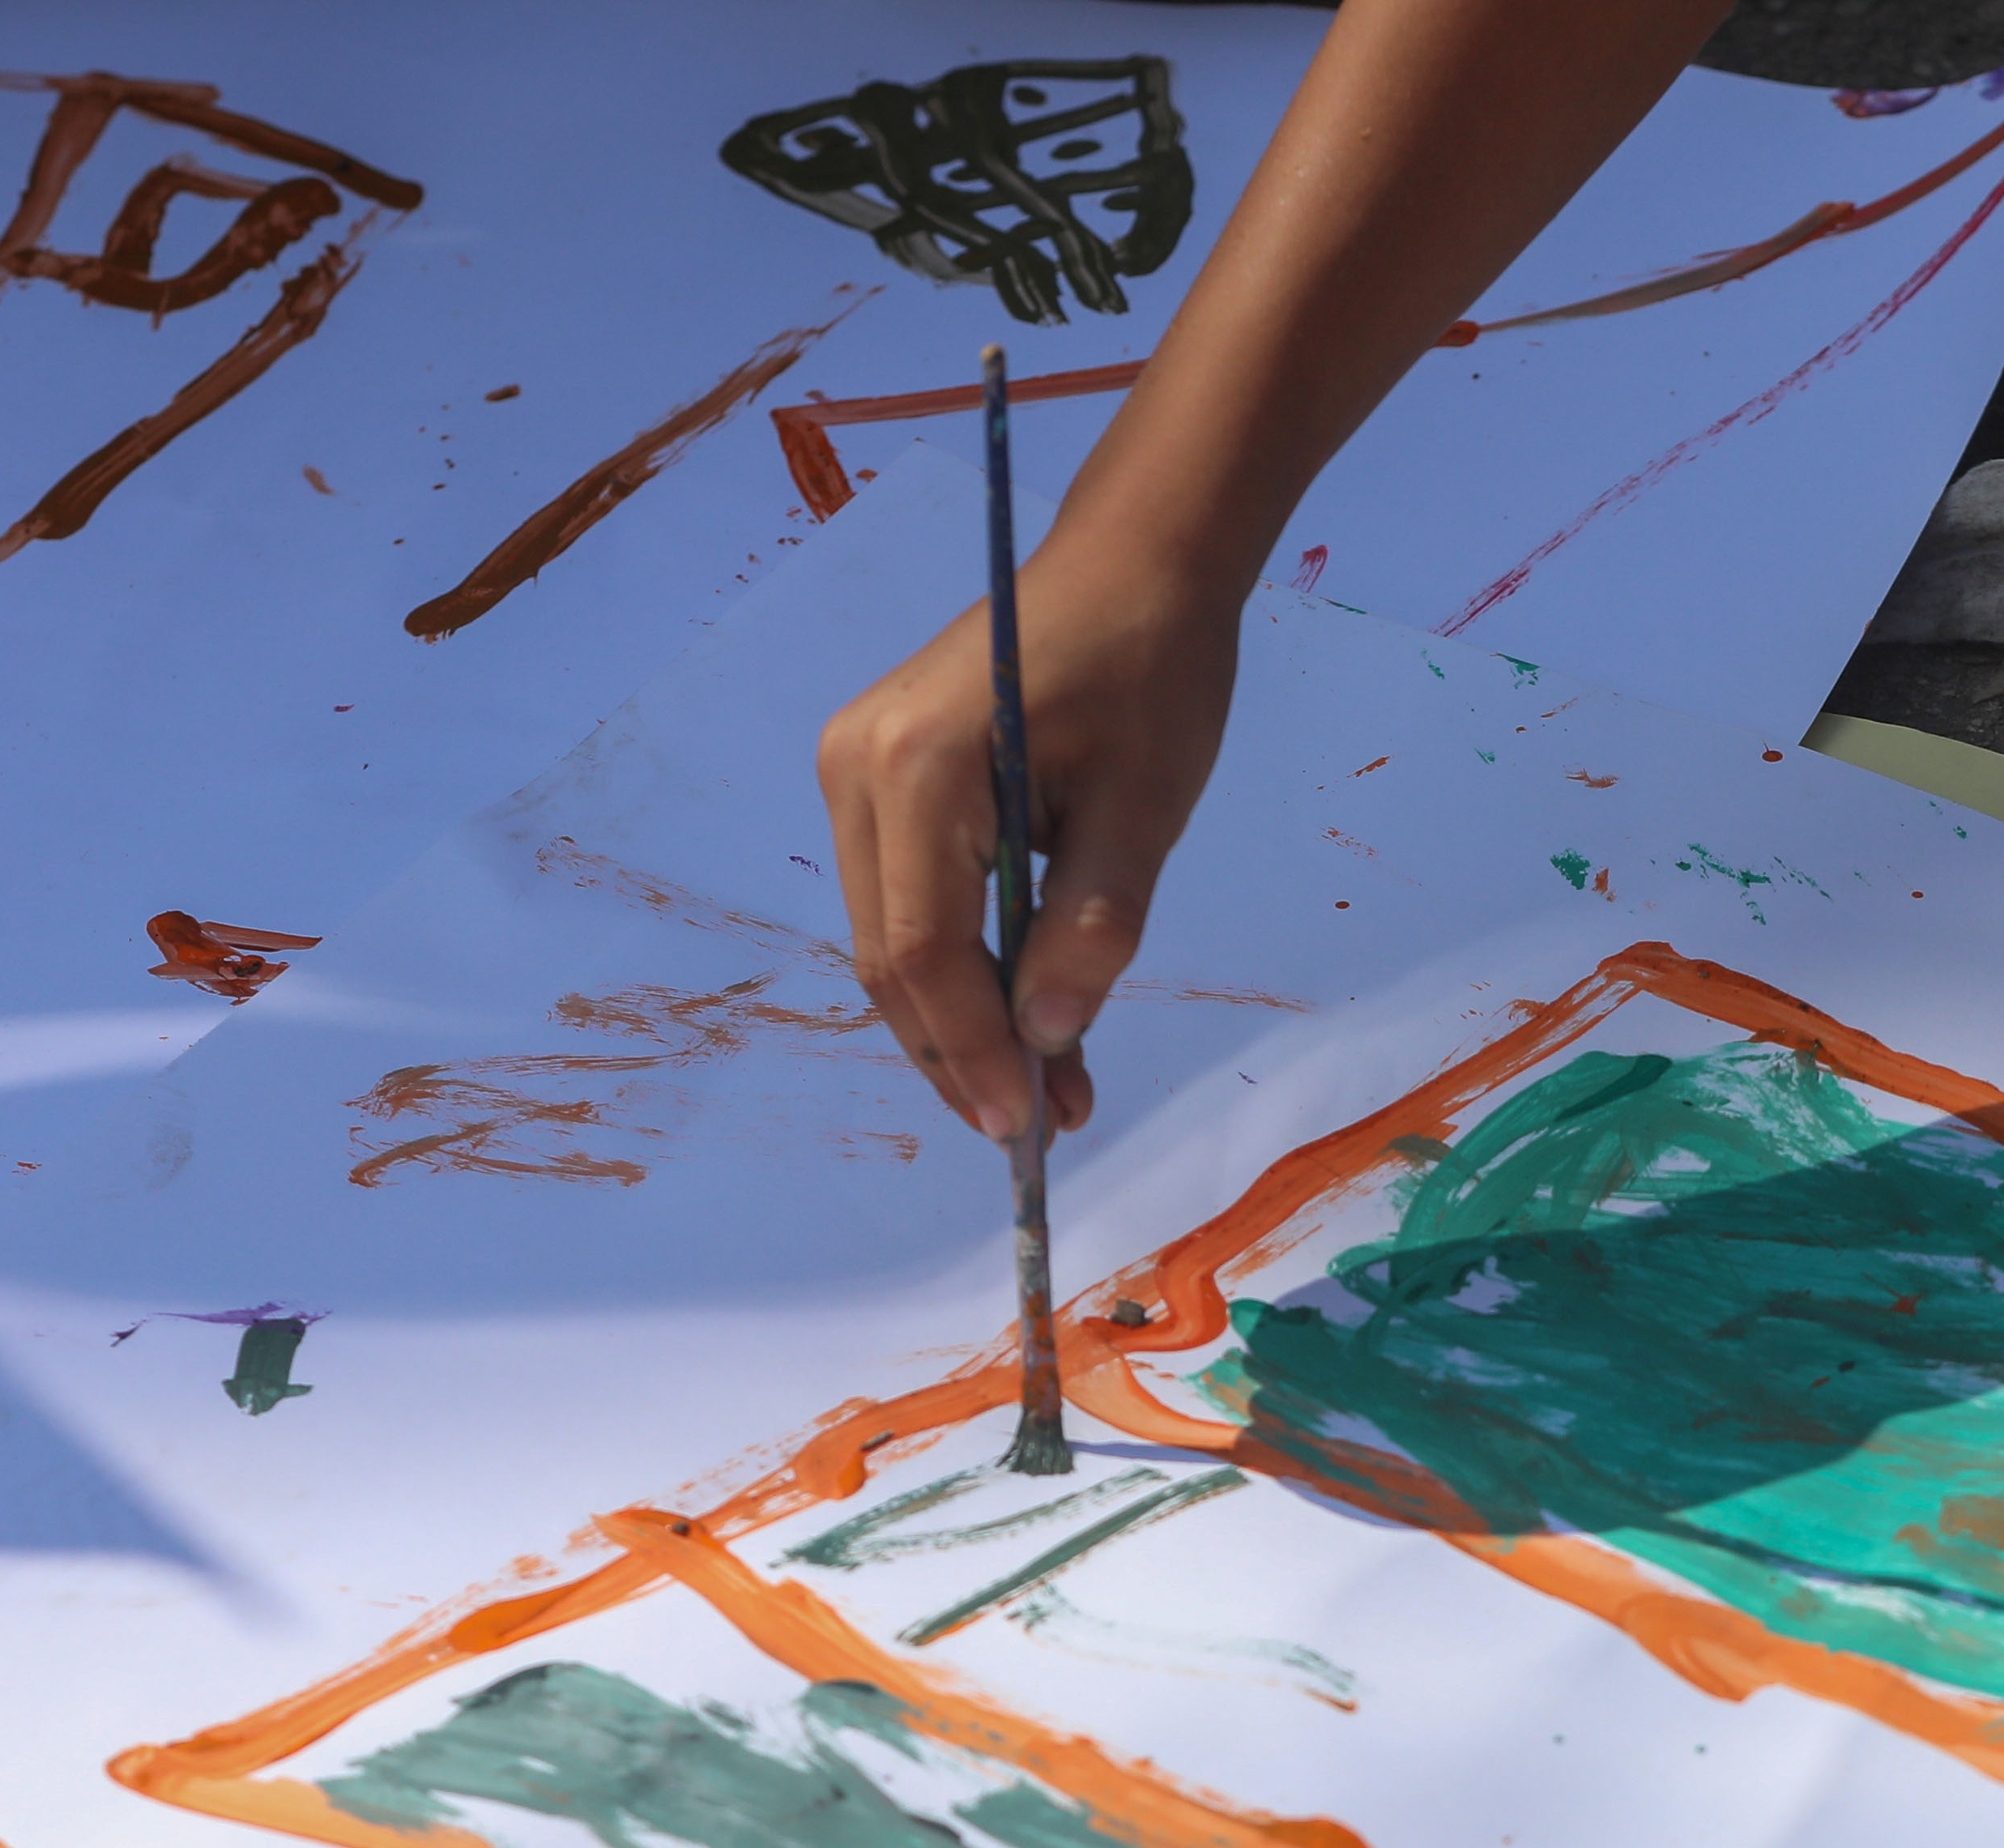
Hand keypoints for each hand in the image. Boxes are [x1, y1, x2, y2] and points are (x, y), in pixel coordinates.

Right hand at [814, 537, 1241, 1145]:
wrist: (1133, 563)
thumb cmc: (1151, 667)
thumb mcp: (1143, 808)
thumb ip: (1089, 927)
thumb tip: (1044, 1044)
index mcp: (914, 767)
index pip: (926, 950)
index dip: (970, 1050)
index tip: (1025, 1128)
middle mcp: (854, 770)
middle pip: (892, 959)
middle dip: (962, 1053)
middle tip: (1043, 1128)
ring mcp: (852, 773)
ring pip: (893, 941)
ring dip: (960, 1022)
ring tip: (1049, 1091)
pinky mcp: (874, 780)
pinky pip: (906, 902)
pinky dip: (959, 968)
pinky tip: (1022, 1016)